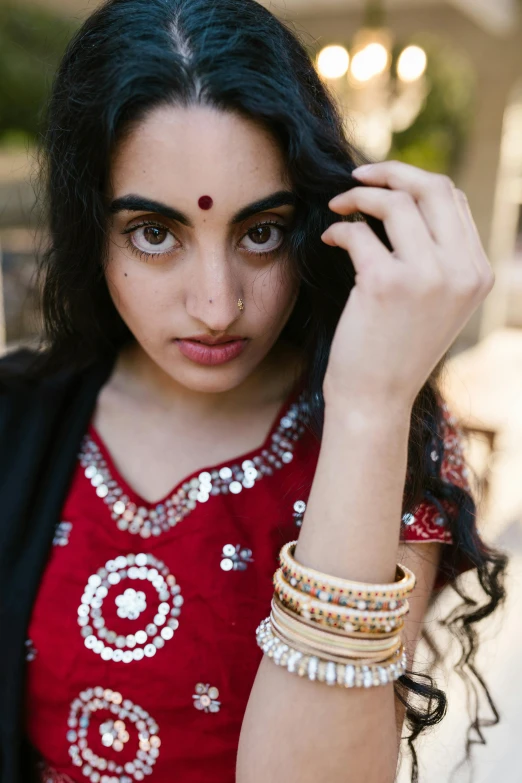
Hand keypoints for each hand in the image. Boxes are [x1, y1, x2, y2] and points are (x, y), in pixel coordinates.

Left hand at [320, 160, 493, 412]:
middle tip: (356, 177)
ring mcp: (429, 276)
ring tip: (337, 208)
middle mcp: (462, 271)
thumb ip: (435, 257)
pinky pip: (360, 232)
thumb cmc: (394, 351)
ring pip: (397, 202)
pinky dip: (340, 228)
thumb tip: (405, 200)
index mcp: (478, 273)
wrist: (375, 400)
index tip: (382, 184)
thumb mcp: (434, 304)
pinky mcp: (387, 284)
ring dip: (358, 197)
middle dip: (390, 172)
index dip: (414, 182)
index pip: (453, 201)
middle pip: (434, 188)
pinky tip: (330, 239)